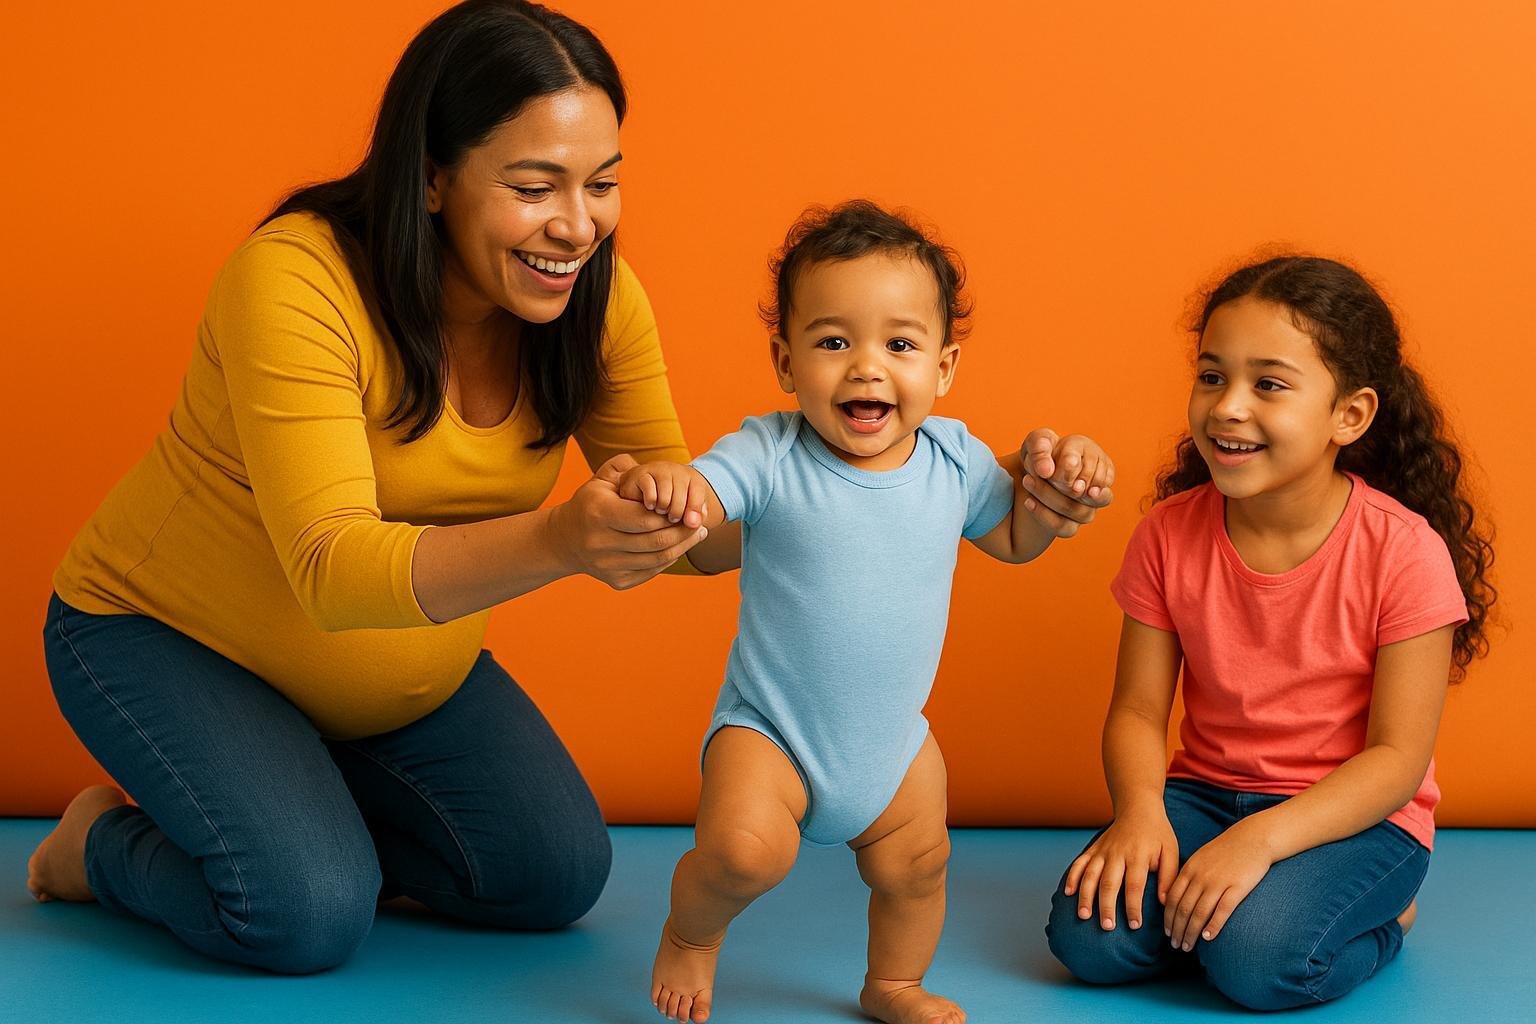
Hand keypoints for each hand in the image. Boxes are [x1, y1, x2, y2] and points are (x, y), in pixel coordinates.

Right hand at [548, 455, 707, 589]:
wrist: (566, 540)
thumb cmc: (591, 503)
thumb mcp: (602, 481)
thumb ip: (625, 468)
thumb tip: (650, 470)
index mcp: (598, 513)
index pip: (646, 517)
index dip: (671, 514)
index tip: (688, 508)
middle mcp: (600, 542)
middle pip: (655, 540)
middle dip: (683, 532)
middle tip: (699, 523)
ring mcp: (607, 565)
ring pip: (657, 558)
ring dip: (682, 547)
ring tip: (696, 535)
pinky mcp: (615, 581)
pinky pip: (651, 571)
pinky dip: (669, 559)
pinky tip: (679, 547)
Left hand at [1018, 428, 1114, 536]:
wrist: (1033, 472)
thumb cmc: (1040, 451)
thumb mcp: (1037, 441)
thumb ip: (1041, 447)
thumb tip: (1047, 470)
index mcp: (1093, 457)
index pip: (1091, 466)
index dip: (1069, 469)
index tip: (1048, 470)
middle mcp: (1098, 482)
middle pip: (1088, 492)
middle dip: (1059, 486)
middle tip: (1033, 477)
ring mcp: (1090, 505)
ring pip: (1079, 512)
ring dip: (1050, 498)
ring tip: (1027, 481)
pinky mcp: (1075, 522)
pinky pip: (1066, 527)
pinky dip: (1045, 516)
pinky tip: (1028, 501)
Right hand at [1063, 807, 1178, 930]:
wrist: (1138, 808)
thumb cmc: (1158, 833)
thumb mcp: (1171, 852)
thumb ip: (1169, 877)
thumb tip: (1165, 903)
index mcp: (1138, 856)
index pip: (1134, 885)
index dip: (1133, 906)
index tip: (1134, 926)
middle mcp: (1117, 853)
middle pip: (1109, 882)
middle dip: (1106, 906)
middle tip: (1107, 927)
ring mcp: (1102, 851)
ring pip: (1090, 875)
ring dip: (1085, 895)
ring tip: (1083, 915)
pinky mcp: (1093, 849)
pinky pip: (1080, 863)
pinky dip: (1072, 877)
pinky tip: (1068, 893)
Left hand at [1163, 821, 1274, 950]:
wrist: (1253, 838)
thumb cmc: (1227, 850)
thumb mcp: (1201, 858)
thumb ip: (1189, 875)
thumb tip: (1178, 896)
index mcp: (1190, 869)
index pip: (1172, 898)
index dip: (1168, 918)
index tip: (1166, 932)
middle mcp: (1200, 877)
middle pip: (1182, 909)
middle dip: (1176, 930)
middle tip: (1175, 945)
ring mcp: (1218, 882)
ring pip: (1199, 913)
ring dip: (1190, 933)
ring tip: (1187, 947)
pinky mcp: (1237, 888)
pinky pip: (1222, 911)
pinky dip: (1213, 926)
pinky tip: (1207, 938)